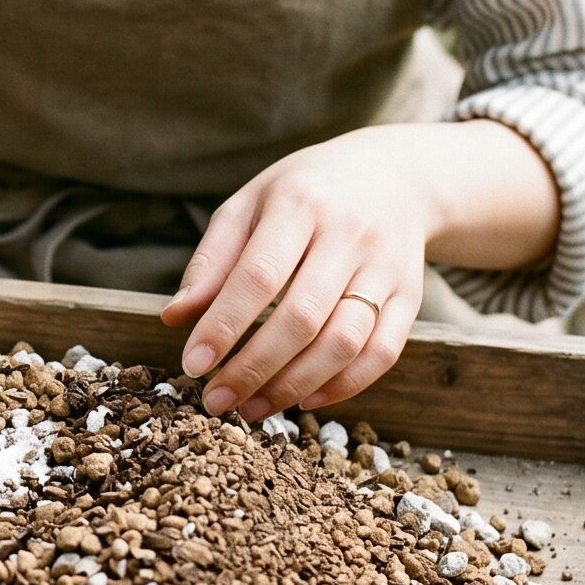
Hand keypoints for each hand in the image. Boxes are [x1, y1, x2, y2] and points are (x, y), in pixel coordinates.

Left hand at [160, 127, 439, 419]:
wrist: (394, 176)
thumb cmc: (304, 194)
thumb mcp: (249, 205)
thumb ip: (212, 260)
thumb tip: (174, 317)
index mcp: (300, 203)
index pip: (258, 275)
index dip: (224, 325)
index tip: (194, 364)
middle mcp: (349, 234)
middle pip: (302, 317)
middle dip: (254, 368)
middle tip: (216, 401)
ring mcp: (385, 267)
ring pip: (344, 342)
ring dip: (294, 386)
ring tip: (252, 408)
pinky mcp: (410, 296)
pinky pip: (382, 352)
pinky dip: (344, 386)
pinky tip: (305, 401)